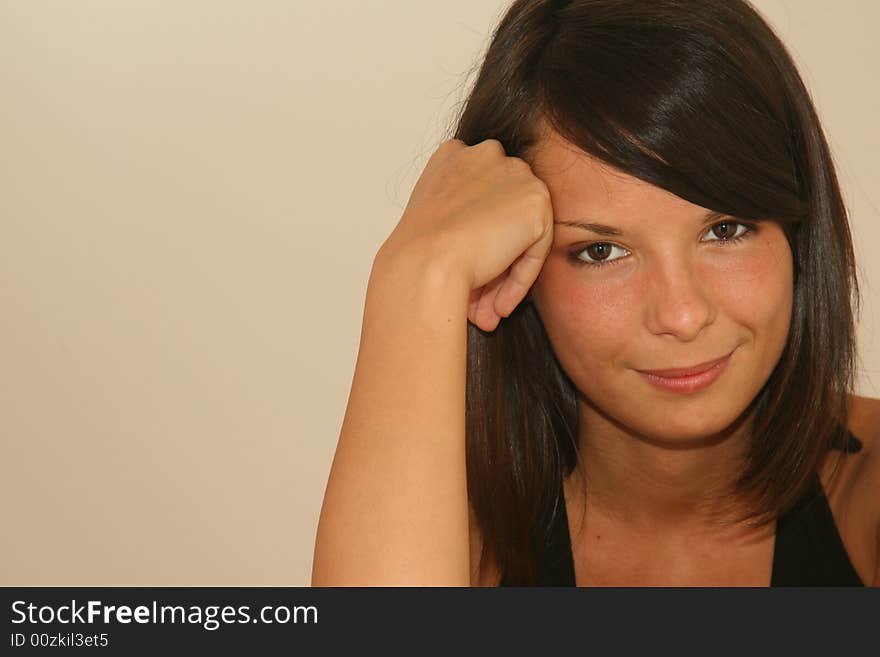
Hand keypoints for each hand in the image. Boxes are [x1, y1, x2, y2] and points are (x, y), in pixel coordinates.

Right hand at [380, 139, 554, 330]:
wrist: (424, 263)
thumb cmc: (415, 253)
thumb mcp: (432, 225)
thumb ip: (460, 221)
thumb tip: (483, 248)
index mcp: (453, 156)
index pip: (478, 200)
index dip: (474, 240)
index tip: (465, 272)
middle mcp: (485, 155)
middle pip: (502, 216)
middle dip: (494, 260)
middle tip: (479, 302)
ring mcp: (513, 174)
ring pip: (521, 234)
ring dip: (506, 276)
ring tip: (487, 312)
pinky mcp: (536, 201)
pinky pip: (536, 250)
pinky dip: (520, 281)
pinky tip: (500, 306)